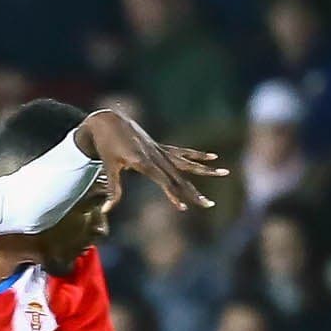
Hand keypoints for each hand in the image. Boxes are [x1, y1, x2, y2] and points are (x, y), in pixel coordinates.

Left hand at [76, 110, 226, 212]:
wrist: (108, 121)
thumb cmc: (106, 146)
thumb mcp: (108, 167)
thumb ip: (113, 190)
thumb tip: (106, 209)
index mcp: (145, 162)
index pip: (164, 182)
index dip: (174, 194)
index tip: (184, 207)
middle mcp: (156, 156)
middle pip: (179, 177)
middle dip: (194, 192)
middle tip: (209, 204)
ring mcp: (160, 150)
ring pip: (186, 164)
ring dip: (205, 170)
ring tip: (225, 172)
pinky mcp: (160, 147)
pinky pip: (182, 153)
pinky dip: (197, 156)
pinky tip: (213, 157)